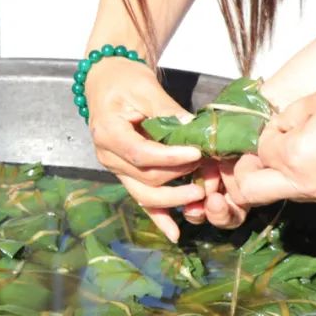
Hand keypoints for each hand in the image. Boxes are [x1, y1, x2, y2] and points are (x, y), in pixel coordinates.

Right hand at [84, 56, 203, 241]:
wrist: (107, 82)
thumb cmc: (124, 82)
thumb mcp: (145, 88)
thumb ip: (167, 111)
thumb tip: (195, 129)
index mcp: (107, 132)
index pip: (140, 153)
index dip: (169, 157)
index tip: (197, 153)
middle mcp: (108, 156)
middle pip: (145, 178)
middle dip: (179, 177)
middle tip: (208, 170)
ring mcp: (115, 169)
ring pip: (144, 194)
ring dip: (174, 199)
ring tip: (201, 195)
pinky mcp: (125, 174)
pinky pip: (141, 199)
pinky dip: (158, 217)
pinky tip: (175, 233)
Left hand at [220, 32, 315, 211]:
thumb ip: (290, 117)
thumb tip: (280, 128)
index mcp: (293, 158)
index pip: (260, 149)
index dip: (268, 132)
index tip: (284, 122)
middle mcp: (305, 185)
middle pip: (252, 192)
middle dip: (248, 172)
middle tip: (261, 154)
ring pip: (285, 194)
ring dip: (281, 175)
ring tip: (301, 149)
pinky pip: (313, 192)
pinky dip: (308, 178)